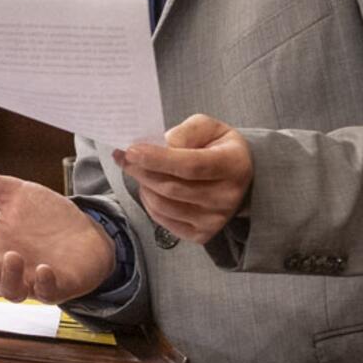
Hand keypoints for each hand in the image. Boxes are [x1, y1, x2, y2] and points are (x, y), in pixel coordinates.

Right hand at [0, 158, 117, 302]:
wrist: (86, 230)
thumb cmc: (45, 217)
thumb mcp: (13, 193)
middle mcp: (8, 268)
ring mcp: (32, 280)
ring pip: (12, 291)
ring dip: (8, 278)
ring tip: (12, 256)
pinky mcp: (59, 285)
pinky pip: (47, 293)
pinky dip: (43, 284)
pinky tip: (43, 270)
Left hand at [116, 114, 254, 245]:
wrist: (239, 178)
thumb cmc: (218, 147)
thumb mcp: (208, 127)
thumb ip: (186, 132)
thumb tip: (160, 145)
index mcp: (232, 165)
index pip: (190, 166)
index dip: (157, 159)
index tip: (131, 151)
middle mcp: (226, 197)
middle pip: (172, 187)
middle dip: (141, 171)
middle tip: (124, 157)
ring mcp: (214, 220)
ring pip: (163, 205)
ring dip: (143, 186)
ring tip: (138, 170)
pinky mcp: (201, 234)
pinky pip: (163, 220)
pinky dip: (149, 202)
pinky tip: (149, 188)